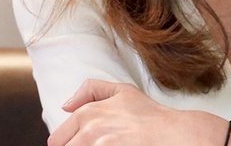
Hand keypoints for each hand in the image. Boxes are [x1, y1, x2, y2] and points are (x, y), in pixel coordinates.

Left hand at [47, 79, 227, 145]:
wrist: (172, 134)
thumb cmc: (150, 115)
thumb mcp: (122, 91)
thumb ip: (90, 90)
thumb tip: (64, 105)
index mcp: (87, 114)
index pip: (58, 139)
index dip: (70, 142)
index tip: (89, 141)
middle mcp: (89, 132)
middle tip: (103, 143)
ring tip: (111, 145)